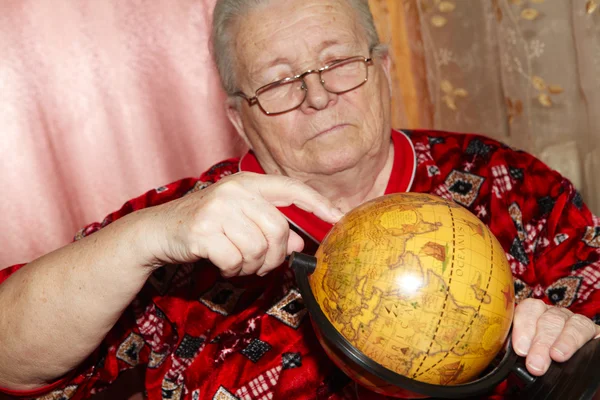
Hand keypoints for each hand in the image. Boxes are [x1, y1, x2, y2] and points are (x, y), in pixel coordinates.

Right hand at [143, 172, 342, 276]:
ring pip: (258, 248)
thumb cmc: (206, 225)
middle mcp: (235, 191)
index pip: (292, 188)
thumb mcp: (240, 220)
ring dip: (251, 265)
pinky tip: (223, 265)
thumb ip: (270, 227)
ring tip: (237, 262)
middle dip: (275, 255)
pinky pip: (236, 260)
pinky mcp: (202, 231)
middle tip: (261, 263)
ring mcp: (217, 209)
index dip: (318, 202)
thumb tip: (297, 243)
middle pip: (278, 229)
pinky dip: (233, 270)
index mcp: (248, 183)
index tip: (338, 216)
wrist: (159, 231)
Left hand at [512, 298, 599, 375]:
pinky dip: (579, 340)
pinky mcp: (594, 333)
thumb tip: (506, 353)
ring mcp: (575, 322)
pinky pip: (587, 329)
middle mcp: (555, 316)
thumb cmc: (540, 364)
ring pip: (569, 323)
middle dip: (540, 342)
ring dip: (562, 341)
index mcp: (534, 316)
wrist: (568, 381)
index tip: (520, 349)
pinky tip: (578, 352)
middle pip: (548, 319)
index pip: (528, 309)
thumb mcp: (526, 356)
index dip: (523, 326)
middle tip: (535, 364)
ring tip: (556, 357)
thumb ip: (516, 350)